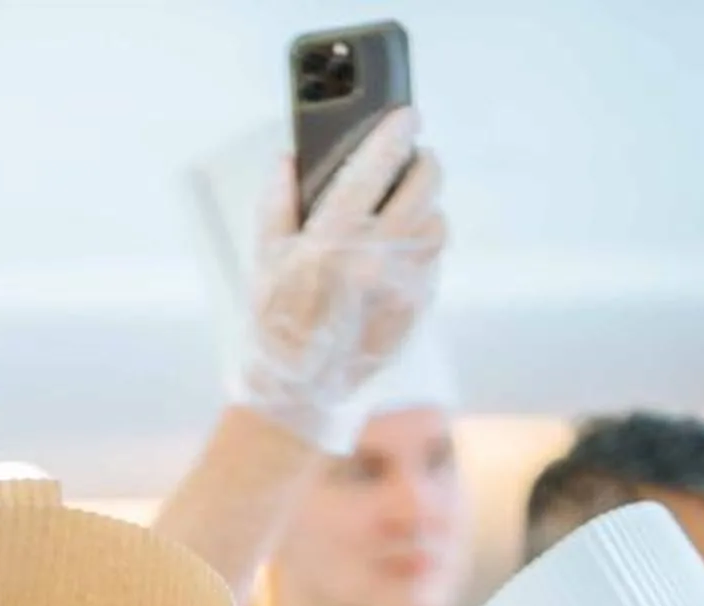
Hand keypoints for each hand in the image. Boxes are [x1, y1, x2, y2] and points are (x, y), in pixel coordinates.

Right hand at [240, 110, 447, 449]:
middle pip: (423, 186)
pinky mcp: (416, 307)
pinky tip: (405, 248)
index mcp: (332, 241)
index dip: (394, 134)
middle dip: (423, 163)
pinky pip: (434, 261)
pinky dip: (424, 246)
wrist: (302, 390)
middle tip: (415, 158)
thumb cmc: (279, 325)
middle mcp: (374, 259)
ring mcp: (401, 285)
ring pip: (437, 223)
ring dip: (428, 208)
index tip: (405, 116)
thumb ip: (276, 205)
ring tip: (410, 208)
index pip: (373, 168)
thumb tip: (288, 159)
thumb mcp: (265, 261)